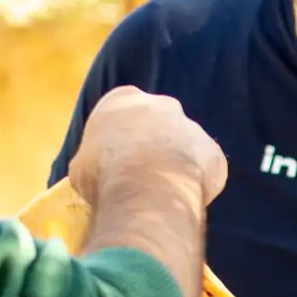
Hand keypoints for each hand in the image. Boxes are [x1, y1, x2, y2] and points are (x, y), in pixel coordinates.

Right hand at [69, 86, 228, 208]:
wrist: (146, 191)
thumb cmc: (103, 174)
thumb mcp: (82, 163)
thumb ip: (95, 157)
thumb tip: (98, 172)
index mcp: (123, 99)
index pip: (123, 110)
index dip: (121, 135)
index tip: (117, 156)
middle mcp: (162, 105)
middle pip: (159, 123)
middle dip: (154, 144)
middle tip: (144, 172)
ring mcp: (193, 127)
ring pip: (185, 145)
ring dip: (178, 163)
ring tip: (164, 190)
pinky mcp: (214, 152)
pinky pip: (204, 168)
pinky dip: (196, 182)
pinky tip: (183, 197)